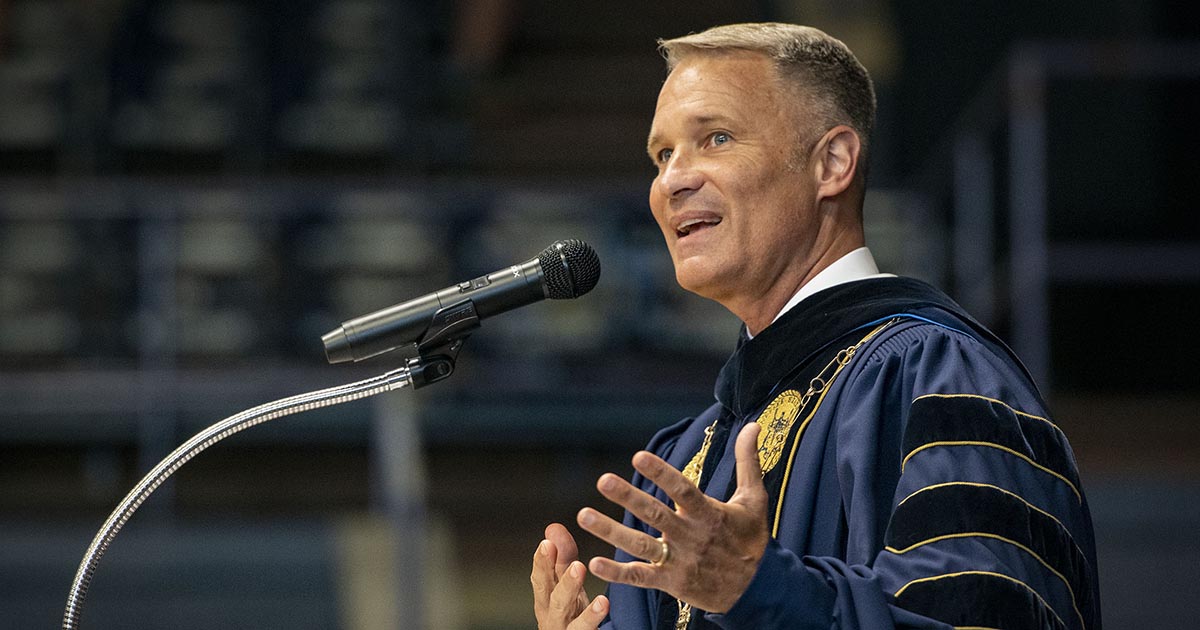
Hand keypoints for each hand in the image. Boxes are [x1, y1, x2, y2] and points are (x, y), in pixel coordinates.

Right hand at [531, 523, 609, 629]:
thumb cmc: (569, 614)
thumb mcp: (566, 584)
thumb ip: (562, 557)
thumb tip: (553, 527)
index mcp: (546, 599)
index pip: (541, 578)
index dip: (542, 562)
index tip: (547, 544)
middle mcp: (552, 616)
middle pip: (554, 598)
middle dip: (564, 581)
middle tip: (577, 564)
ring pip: (570, 617)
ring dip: (579, 600)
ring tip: (589, 583)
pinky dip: (593, 618)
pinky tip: (603, 604)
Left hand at [578, 422, 768, 612]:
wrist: (759, 589)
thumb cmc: (752, 539)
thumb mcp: (754, 499)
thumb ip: (748, 461)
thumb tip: (752, 425)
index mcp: (709, 513)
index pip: (682, 490)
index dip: (661, 474)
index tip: (638, 457)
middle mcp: (691, 536)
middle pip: (655, 514)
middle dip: (629, 497)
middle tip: (603, 480)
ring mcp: (680, 561)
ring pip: (641, 545)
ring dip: (611, 531)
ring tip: (584, 515)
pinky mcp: (672, 583)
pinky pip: (641, 577)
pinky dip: (618, 573)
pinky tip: (594, 562)